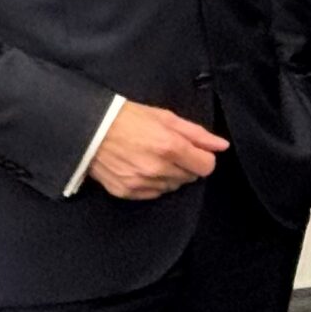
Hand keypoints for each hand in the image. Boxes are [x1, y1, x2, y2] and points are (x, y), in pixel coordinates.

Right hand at [90, 100, 227, 199]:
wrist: (88, 129)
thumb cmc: (128, 117)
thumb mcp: (165, 117)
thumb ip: (197, 134)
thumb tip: (221, 146)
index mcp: (170, 147)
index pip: (206, 166)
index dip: (203, 158)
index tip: (194, 151)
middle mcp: (158, 169)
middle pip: (190, 177)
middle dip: (186, 165)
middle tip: (169, 151)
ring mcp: (142, 183)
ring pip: (172, 187)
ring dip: (169, 175)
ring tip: (153, 158)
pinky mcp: (127, 192)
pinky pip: (153, 194)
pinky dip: (153, 184)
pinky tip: (141, 168)